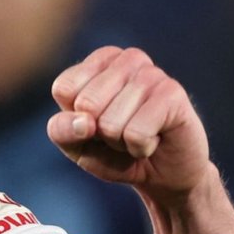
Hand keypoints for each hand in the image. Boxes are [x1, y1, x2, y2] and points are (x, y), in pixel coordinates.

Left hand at [48, 46, 211, 195]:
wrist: (164, 174)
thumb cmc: (115, 152)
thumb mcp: (76, 144)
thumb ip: (61, 130)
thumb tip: (82, 121)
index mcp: (99, 61)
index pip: (64, 89)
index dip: (75, 119)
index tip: (96, 122)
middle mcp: (127, 59)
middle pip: (87, 104)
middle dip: (100, 132)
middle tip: (121, 133)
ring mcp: (152, 74)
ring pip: (110, 123)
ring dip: (121, 142)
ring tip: (138, 136)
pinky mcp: (173, 94)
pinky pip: (136, 133)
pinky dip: (139, 148)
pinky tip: (155, 140)